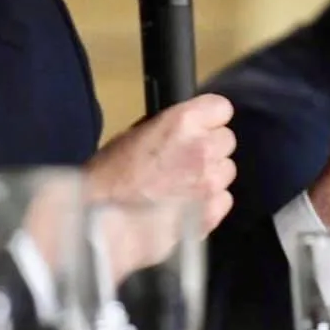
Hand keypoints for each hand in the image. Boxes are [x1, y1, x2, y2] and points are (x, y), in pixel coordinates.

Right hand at [85, 93, 236, 237]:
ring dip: (210, 175)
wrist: (102, 221)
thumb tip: (184, 131)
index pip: (221, 108)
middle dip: (210, 148)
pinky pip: (223, 200)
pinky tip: (187, 207)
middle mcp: (204, 148)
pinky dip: (210, 203)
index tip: (199, 127)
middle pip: (226, 140)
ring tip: (184, 186)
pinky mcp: (212, 213)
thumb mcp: (136, 134)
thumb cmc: (110, 175)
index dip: (209, 118)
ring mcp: (211, 183)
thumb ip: (170, 128)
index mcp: (184, 122)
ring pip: (226, 171)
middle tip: (186, 160)